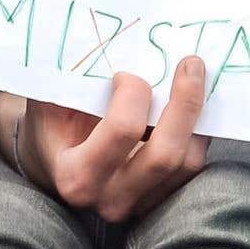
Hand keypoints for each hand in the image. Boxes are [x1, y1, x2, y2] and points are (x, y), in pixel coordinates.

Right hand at [0, 61, 210, 223]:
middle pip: (165, 154)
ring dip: (197, 116)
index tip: (126, 74)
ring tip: (194, 80)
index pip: (122, 131)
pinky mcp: (160, 200)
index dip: (133, 93)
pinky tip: (193, 105)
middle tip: (190, 64)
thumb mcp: (50, 102)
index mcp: (77, 176)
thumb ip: (73, 80)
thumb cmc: (52, 126)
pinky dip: (199, 132)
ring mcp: (139, 204)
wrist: (52, 165)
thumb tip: (114, 44)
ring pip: (187, 162)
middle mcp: (110, 199)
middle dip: (185, 103)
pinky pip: (192, 168)